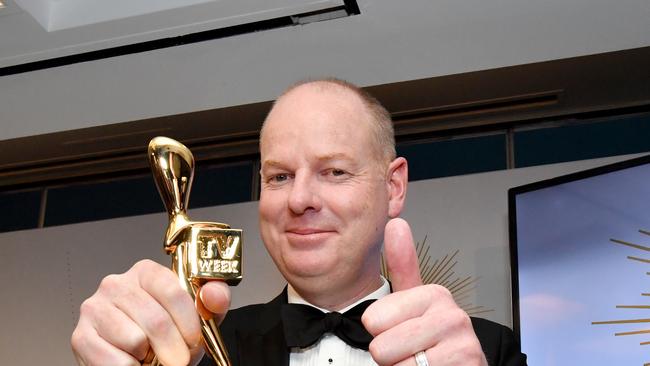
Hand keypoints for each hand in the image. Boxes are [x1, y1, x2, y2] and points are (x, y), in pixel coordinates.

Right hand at [71, 259, 230, 365]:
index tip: (195, 342)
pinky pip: (115, 361)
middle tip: (178, 360)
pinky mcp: (80, 336)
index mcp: (145, 272)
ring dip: (149, 358)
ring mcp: (95, 308)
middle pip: (156, 320)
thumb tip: (214, 295)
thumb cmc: (167, 332)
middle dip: (174, 348)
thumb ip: (213, 300)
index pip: (173, 291)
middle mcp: (116, 284)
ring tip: (150, 355)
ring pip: (135, 340)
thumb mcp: (197, 315)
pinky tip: (133, 361)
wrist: (138, 357)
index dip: (189, 323)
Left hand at [362, 218, 487, 365]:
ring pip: (396, 365)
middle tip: (412, 351)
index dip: (379, 333)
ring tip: (422, 362)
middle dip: (390, 356)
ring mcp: (462, 345)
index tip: (401, 330)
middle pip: (381, 346)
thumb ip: (403, 265)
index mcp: (435, 294)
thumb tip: (396, 223)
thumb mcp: (414, 302)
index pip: (373, 320)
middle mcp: (453, 316)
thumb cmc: (433, 339)